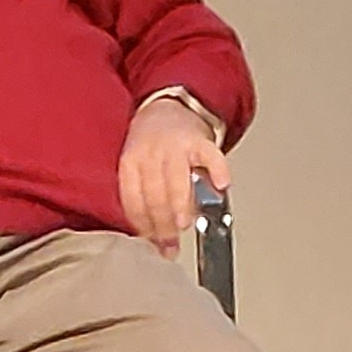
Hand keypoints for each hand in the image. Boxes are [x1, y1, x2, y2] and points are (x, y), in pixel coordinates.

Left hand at [117, 96, 231, 255]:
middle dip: (161, 224)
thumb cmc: (153, 145)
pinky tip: (221, 187)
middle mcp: (150, 154)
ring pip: (176, 181)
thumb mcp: (140, 167)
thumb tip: (156, 242)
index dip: (142, 226)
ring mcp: (175, 146)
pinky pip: (210, 156)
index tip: (151, 245)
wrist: (169, 106)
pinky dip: (217, 171)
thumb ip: (145, 198)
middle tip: (169, 244)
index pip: (132, 200)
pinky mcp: (199, 140)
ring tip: (184, 225)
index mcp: (131, 163)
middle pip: (153, 194)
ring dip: (180, 206)